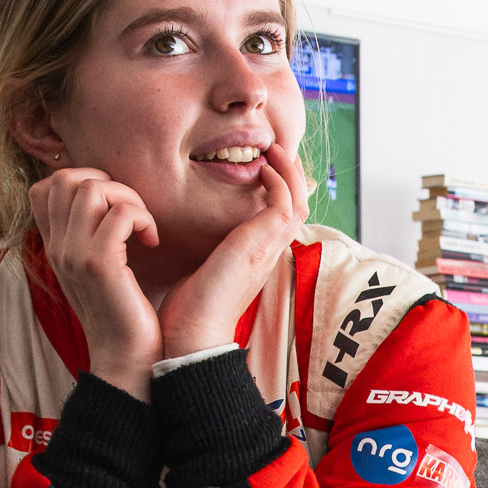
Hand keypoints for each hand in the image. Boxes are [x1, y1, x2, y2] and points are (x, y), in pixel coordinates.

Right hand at [29, 168, 161, 397]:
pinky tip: (153, 242)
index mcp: (55, 247)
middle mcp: (58, 247)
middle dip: (108, 183)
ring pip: (92, 188)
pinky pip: (121, 214)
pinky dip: (143, 218)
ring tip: (144, 227)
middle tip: (133, 214)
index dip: (82, 181)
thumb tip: (109, 204)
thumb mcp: (98, 273)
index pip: (46, 187)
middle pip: (66, 178)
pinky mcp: (100, 265)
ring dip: (128, 199)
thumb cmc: (124, 318)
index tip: (113, 208)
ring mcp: (75, 255)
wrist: (127, 362)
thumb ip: (92, 238)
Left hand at [157, 145, 313, 360]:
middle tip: (276, 150)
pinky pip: (285, 203)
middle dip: (291, 175)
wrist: (192, 336)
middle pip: (297, 206)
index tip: (264, 167)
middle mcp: (269, 254)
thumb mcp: (201, 272)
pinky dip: (281, 181)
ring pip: (298, 201)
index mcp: (257, 260)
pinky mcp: (261, 244)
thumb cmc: (189, 312)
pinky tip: (264, 168)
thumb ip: (206, 253)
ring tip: (274, 150)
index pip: (281, 219)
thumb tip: (190, 241)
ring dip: (289, 172)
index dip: (279, 191)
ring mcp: (269, 250)